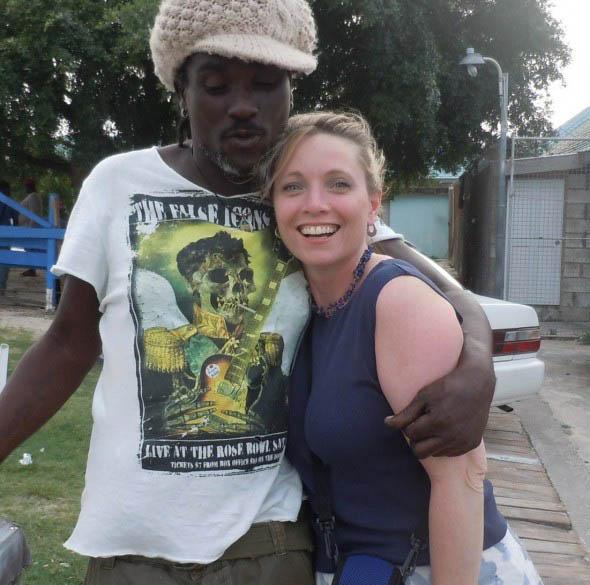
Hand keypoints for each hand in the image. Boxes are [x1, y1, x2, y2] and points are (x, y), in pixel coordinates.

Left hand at [385, 342, 494, 457]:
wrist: (477, 383)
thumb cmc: (447, 386)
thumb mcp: (424, 396)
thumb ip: (405, 413)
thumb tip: (387, 424)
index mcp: (438, 422)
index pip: (411, 434)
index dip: (409, 425)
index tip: (415, 416)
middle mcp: (451, 436)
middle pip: (420, 452)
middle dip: (416, 440)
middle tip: (420, 426)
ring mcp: (462, 442)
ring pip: (434, 454)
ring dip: (430, 442)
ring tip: (435, 425)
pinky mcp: (470, 444)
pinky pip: (449, 453)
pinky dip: (444, 444)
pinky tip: (447, 429)